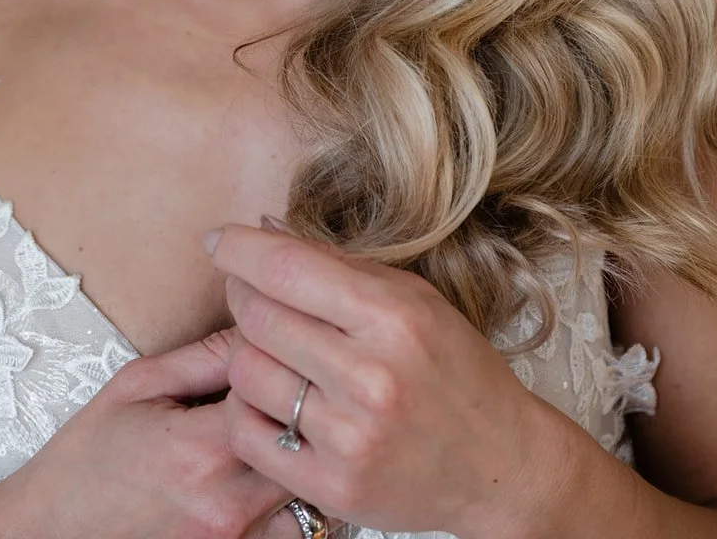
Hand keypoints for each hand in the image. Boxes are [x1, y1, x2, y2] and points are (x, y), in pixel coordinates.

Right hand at [0, 325, 305, 538]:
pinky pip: (292, 531)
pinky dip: (292, 502)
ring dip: (309, 458)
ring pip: (310, 492)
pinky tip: (276, 475)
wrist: (51, 532)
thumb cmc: (87, 457)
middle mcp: (225, 502)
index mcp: (199, 448)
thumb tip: (260, 323)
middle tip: (296, 381)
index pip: (279, 388)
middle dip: (306, 406)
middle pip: (306, 443)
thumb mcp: (137, 385)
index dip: (285, 360)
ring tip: (291, 431)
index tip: (278, 343)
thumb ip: (205, 357)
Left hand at [209, 218, 546, 538]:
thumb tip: (267, 232)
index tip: (218, 240)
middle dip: (241, 295)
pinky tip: (269, 396)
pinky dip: (245, 408)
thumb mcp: (415, 300)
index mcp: (394, 317)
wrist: (498, 464)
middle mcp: (370, 376)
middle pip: (259, 318)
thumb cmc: (457, 371)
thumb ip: (342, 267)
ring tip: (269, 347)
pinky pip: (248, 434)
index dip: (240, 250)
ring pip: (245, 373)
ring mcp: (349, 437)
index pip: (289, 270)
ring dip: (244, 351)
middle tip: (247, 291)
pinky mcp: (332, 486)